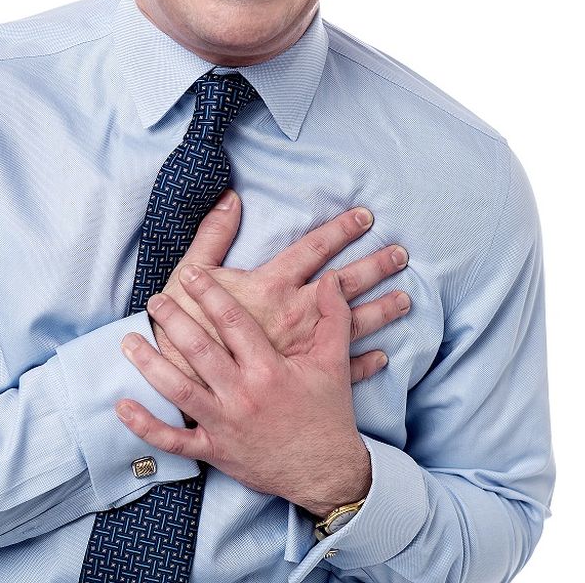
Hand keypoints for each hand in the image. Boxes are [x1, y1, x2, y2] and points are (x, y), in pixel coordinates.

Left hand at [118, 266, 372, 515]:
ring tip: (129, 340)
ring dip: (150, 364)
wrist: (327, 473)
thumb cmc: (329, 415)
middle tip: (156, 298)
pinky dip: (146, 425)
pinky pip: (174, 440)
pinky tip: (123, 406)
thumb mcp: (334, 362)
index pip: (233, 323)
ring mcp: (225, 425)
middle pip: (199, 350)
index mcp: (269, 370)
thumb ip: (333, 317)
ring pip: (178, 391)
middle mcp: (243, 394)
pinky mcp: (215, 451)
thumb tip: (332, 280)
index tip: (191, 273)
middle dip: (173, 320)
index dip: (210, 294)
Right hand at [154, 189, 409, 389]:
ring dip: (381, 312)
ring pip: (353, 326)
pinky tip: (383, 357)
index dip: (341, 230)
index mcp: (271, 286)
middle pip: (345, 284)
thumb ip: (212, 235)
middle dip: (375, 266)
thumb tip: (230, 198)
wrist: (179, 385)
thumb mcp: (190, 275)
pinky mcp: (300, 378)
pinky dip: (365, 363)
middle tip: (401, 254)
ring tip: (405, 300)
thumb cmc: (183, 329)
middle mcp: (294, 315)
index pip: (315, 249)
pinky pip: (341, 369)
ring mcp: (302, 349)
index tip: (366, 217)